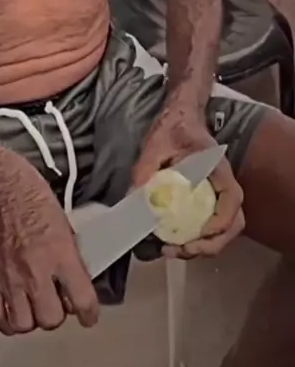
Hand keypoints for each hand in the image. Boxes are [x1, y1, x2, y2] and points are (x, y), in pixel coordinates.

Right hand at [0, 148, 98, 335]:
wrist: (7, 191)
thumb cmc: (39, 202)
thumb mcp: (69, 229)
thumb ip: (74, 261)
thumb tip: (79, 284)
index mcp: (61, 256)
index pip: (82, 300)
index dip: (90, 314)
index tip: (89, 316)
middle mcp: (36, 271)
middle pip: (51, 319)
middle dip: (58, 315)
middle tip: (58, 303)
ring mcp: (11, 277)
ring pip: (24, 323)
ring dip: (33, 320)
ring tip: (36, 308)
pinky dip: (6, 322)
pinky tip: (15, 313)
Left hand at [132, 111, 244, 258]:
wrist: (180, 116)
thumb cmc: (173, 127)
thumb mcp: (156, 144)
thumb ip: (145, 169)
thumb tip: (133, 198)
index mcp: (218, 169)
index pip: (232, 201)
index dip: (219, 223)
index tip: (196, 235)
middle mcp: (224, 185)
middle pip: (233, 224)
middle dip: (209, 245)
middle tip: (179, 250)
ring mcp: (218, 194)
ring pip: (224, 229)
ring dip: (204, 246)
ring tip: (174, 251)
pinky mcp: (209, 198)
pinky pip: (211, 223)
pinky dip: (198, 238)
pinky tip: (175, 240)